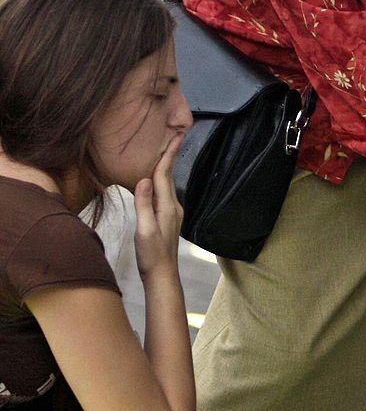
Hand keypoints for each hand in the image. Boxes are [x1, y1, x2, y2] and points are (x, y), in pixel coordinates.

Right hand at [133, 137, 184, 279]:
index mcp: (167, 206)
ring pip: (166, 184)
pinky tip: (156, 181)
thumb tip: (143, 179)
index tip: (177, 136)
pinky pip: (164, 193)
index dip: (169, 155)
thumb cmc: (151, 254)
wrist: (162, 274)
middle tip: (174, 136)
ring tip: (165, 152)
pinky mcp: (167, 218)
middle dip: (169, 156)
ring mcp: (172, 212)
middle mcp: (173, 206)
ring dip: (165, 167)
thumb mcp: (144, 229)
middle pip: (168, 176)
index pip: (165, 175)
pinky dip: (161, 181)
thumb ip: (143, 204)